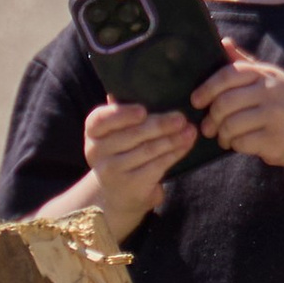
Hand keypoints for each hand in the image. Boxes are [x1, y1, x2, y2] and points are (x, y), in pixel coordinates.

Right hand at [83, 97, 198, 232]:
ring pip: (148, 150)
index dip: (122, 114)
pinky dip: (174, 153)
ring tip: (190, 130)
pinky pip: (157, 165)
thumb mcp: (115, 134)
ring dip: (173, 139)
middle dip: (160, 125)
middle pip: (132, 135)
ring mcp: (113, 171)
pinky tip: (186, 145)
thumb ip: (123, 114)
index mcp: (93, 132)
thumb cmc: (120, 153)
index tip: (143, 110)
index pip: (101, 119)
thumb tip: (136, 88)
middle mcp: (97, 152)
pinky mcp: (131, 186)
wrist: (115, 194)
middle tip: (181, 118)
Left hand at [191, 48, 283, 171]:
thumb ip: (245, 63)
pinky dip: (235, 145)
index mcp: (267, 74)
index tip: (196, 101)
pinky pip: (242, 142)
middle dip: (211, 117)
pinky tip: (238, 144)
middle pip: (225, 103)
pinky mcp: (276, 139)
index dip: (207, 88)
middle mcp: (272, 92)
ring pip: (231, 125)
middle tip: (208, 127)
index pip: (229, 74)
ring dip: (222, 135)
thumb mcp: (270, 80)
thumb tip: (223, 41)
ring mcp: (275, 116)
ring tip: (223, 138)